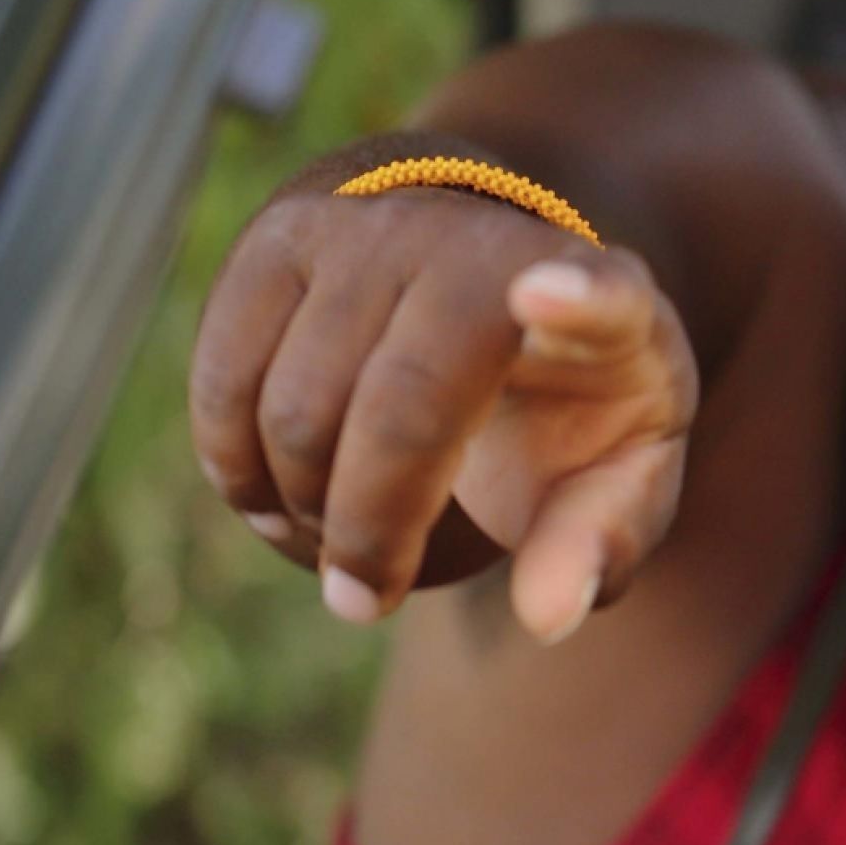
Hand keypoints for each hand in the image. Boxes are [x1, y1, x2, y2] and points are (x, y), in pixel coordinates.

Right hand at [187, 175, 697, 641]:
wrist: (488, 272)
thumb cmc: (567, 396)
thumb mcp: (619, 470)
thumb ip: (599, 542)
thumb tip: (548, 616)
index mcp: (606, 305)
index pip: (601, 290)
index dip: (579, 296)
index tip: (547, 295)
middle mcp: (482, 246)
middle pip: (400, 408)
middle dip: (368, 530)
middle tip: (366, 601)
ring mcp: (375, 228)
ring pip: (296, 403)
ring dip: (300, 507)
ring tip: (335, 548)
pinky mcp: (281, 235)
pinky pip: (225, 378)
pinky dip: (236, 466)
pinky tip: (275, 504)